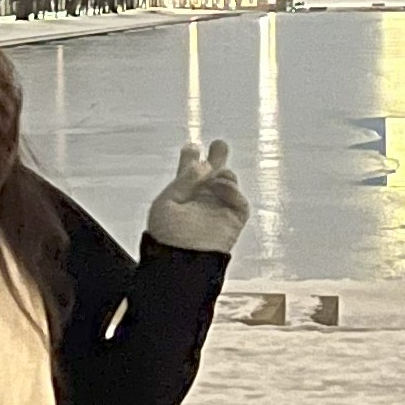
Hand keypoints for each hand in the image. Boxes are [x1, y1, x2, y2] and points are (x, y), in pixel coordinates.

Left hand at [145, 138, 248, 253]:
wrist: (183, 260)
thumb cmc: (168, 237)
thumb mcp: (165, 203)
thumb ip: (183, 180)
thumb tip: (202, 163)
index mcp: (182, 193)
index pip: (188, 170)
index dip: (191, 156)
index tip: (192, 145)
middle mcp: (202, 197)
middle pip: (213, 170)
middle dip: (217, 155)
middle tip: (219, 144)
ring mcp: (219, 206)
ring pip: (228, 179)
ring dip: (223, 172)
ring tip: (214, 176)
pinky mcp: (234, 218)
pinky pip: (239, 199)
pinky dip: (231, 189)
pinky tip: (220, 187)